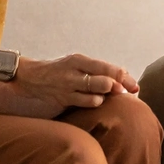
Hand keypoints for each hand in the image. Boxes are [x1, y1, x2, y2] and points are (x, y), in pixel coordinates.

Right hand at [9, 53, 136, 117]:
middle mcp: (75, 71)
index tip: (135, 87)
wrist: (28, 79)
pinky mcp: (62, 99)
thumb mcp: (75, 65)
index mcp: (80, 60)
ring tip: (107, 97)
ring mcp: (68, 86)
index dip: (125, 78)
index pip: (108, 67)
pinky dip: (95, 103)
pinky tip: (95, 102)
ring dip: (107, 97)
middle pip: (106, 80)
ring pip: (97, 92)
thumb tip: (122, 76)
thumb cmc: (57, 72)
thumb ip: (96, 70)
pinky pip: (86, 103)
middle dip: (120, 88)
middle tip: (127, 93)